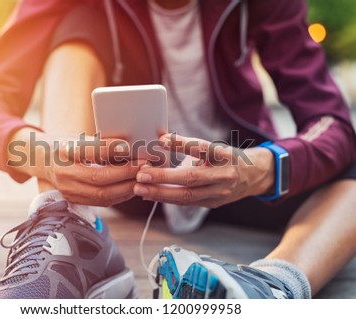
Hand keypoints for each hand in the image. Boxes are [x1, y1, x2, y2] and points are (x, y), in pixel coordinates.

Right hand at [8, 129, 143, 205]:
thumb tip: (130, 147)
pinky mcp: (74, 200)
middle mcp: (64, 174)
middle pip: (99, 179)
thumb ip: (100, 144)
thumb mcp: (77, 137)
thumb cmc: (63, 144)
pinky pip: (102, 202)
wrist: (40, 160)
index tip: (131, 147)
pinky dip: (120, 196)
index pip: (91, 151)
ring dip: (127, 188)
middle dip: (127, 174)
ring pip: (103, 195)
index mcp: (64, 152)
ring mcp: (68, 190)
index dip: (112, 150)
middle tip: (145, 166)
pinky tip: (133, 187)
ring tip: (143, 178)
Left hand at [133, 133, 274, 207]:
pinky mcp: (213, 203)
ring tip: (140, 188)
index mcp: (224, 155)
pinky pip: (187, 202)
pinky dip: (167, 198)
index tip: (162, 139)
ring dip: (160, 193)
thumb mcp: (213, 148)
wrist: (253, 176)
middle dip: (164, 177)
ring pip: (187, 195)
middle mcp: (223, 175)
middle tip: (141, 173)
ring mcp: (219, 192)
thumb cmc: (225, 158)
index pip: (202, 148)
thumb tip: (160, 139)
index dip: (182, 144)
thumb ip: (189, 146)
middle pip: (191, 177)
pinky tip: (150, 194)